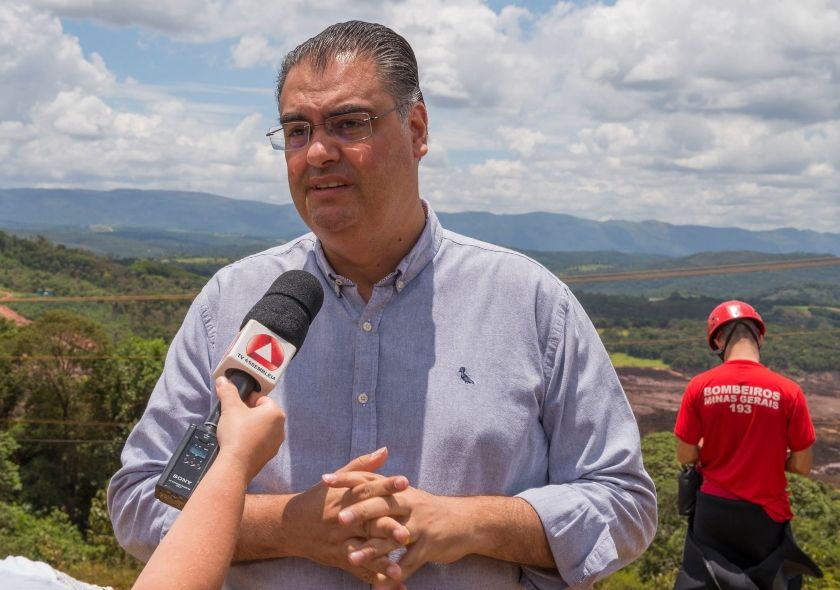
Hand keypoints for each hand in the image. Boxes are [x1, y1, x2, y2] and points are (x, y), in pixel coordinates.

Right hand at [215, 375, 284, 480]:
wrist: (235, 465)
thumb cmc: (237, 434)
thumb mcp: (230, 408)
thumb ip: (228, 392)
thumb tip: (223, 381)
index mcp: (276, 413)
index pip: (261, 399)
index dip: (246, 400)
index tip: (235, 405)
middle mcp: (280, 428)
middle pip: (262, 413)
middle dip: (248, 413)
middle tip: (233, 417)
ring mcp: (276, 443)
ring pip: (261, 428)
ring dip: (250, 427)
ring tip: (235, 430)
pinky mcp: (269, 455)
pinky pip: (260, 442)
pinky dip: (251, 440)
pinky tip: (239, 442)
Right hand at [280, 448, 409, 585]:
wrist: (288, 525)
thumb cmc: (317, 499)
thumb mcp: (336, 481)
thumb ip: (362, 466)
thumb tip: (385, 450)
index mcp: (343, 499)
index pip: (367, 489)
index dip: (386, 485)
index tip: (405, 481)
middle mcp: (342, 521)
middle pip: (367, 524)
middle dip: (387, 529)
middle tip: (407, 534)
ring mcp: (340, 542)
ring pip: (363, 552)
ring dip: (381, 561)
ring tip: (400, 568)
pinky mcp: (339, 559)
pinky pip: (358, 570)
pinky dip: (375, 578)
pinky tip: (393, 584)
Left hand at [324, 472, 470, 586]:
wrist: (468, 521)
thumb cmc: (431, 510)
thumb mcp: (409, 495)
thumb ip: (385, 488)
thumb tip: (360, 478)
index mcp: (400, 490)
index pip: (370, 480)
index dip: (348, 479)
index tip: (325, 479)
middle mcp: (409, 504)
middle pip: (380, 505)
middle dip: (359, 512)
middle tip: (338, 520)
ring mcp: (419, 525)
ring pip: (391, 538)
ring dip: (372, 550)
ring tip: (352, 559)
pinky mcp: (429, 546)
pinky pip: (409, 562)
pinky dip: (395, 574)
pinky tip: (382, 585)